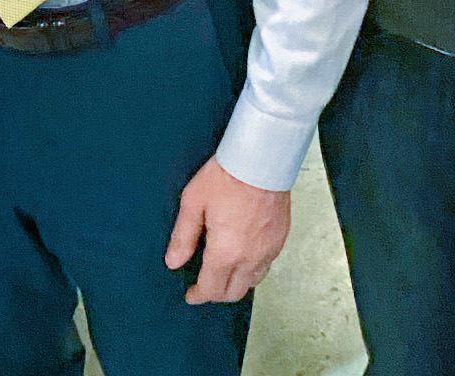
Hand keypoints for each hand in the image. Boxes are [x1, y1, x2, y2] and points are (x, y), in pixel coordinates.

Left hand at [164, 157, 289, 303]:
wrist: (261, 159)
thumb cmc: (227, 175)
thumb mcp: (193, 202)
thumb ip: (183, 236)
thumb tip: (173, 262)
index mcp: (226, 252)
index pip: (211, 289)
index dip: (198, 295)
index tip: (191, 295)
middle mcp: (250, 258)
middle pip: (234, 293)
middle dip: (217, 294)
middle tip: (205, 286)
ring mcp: (269, 250)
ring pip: (253, 281)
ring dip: (237, 282)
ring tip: (224, 271)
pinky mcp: (280, 239)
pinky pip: (266, 264)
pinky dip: (253, 268)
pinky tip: (244, 254)